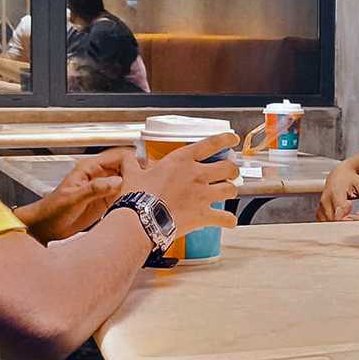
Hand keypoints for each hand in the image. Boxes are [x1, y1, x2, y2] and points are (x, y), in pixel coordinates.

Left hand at [17, 147, 139, 242]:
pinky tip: (139, 205)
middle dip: (140, 173)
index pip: (118, 156)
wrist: (44, 228)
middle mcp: (99, 177)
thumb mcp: (72, 199)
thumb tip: (115, 182)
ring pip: (128, 181)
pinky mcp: (106, 202)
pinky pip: (124, 196)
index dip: (133, 160)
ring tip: (150, 194)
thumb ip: (93, 189)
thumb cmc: (51, 210)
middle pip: (127, 167)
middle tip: (152, 182)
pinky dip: (133, 199)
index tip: (144, 169)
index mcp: (89, 169)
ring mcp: (103, 189)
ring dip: (138, 186)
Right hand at [113, 132, 239, 235]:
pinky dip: (229, 220)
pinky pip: (225, 217)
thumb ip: (132, 163)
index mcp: (181, 161)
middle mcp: (196, 175)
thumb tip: (126, 157)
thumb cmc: (137, 197)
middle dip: (232, 169)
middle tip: (231, 172)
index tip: (232, 139)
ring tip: (229, 192)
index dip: (225, 139)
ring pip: (231, 189)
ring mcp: (202, 195)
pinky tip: (229, 221)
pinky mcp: (203, 214)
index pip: (210, 144)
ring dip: (231, 191)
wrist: (141, 220)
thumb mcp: (132, 174)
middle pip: (228, 167)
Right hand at [317, 160, 358, 220]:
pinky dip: (337, 226)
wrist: (338, 176)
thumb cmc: (351, 180)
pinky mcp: (320, 214)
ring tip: (354, 218)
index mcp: (336, 193)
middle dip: (348, 224)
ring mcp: (321, 209)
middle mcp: (326, 201)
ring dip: (343, 226)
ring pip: (330, 225)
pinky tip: (346, 220)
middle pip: (334, 221)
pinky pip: (327, 225)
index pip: (339, 212)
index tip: (356, 221)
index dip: (347, 220)